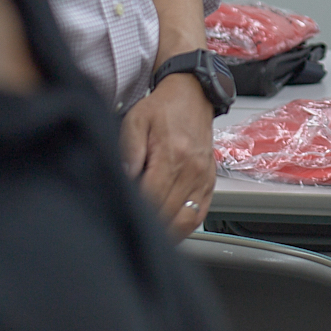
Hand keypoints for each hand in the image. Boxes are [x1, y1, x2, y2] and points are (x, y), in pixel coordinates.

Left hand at [121, 72, 216, 239]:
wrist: (192, 96)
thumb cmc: (163, 108)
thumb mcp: (135, 121)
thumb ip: (129, 150)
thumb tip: (124, 176)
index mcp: (173, 155)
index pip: (153, 198)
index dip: (136, 211)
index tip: (122, 213)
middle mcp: (192, 169)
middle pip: (168, 213)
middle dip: (149, 224)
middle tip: (130, 225)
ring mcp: (203, 177)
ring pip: (186, 220)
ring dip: (168, 232)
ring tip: (151, 235)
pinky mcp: (209, 181)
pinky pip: (200, 214)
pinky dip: (184, 226)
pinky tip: (170, 228)